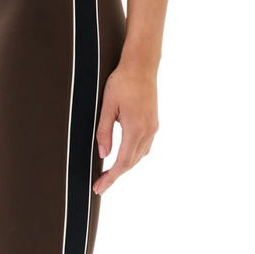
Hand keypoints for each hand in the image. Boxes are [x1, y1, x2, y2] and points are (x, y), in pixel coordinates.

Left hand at [92, 64, 161, 196]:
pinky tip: (124, 160)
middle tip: (101, 186)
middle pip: (131, 164)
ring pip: (139, 159)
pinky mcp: (154, 125)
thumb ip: (104, 132)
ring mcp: (153, 129)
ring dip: (125, 169)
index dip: (110, 179)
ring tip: (110, 176)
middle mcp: (147, 132)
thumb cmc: (123, 81)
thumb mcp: (107, 107)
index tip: (100, 188)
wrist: (142, 65)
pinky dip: (133, 158)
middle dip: (115, 177)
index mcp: (135, 128)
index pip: (121, 163)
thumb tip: (103, 154)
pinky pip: (145, 149)